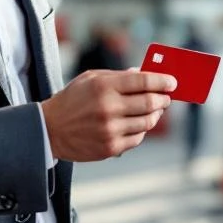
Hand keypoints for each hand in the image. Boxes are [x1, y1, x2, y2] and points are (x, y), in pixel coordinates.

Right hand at [41, 70, 175, 161]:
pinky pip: (137, 139)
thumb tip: (144, 74)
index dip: (162, 81)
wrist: (49, 129)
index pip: (143, 81)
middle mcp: (108, 109)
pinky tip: (137, 124)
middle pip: (150, 103)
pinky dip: (142, 130)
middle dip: (163, 99)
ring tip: (154, 110)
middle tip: (166, 97)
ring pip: (147, 123)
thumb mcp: (91, 79)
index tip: (172, 82)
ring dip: (155, 115)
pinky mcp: (110, 148)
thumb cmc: (72, 100)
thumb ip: (119, 76)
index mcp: (104, 87)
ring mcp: (110, 130)